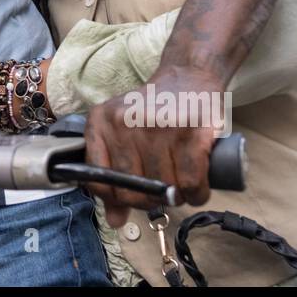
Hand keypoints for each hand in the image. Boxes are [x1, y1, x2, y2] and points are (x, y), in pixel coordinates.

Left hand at [81, 66, 221, 227]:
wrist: (188, 76)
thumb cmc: (153, 112)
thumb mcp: (123, 134)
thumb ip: (113, 176)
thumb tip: (115, 220)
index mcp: (100, 122)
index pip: (99, 179)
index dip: (116, 197)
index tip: (131, 196)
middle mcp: (125, 122)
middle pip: (133, 189)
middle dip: (150, 199)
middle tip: (161, 191)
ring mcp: (158, 126)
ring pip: (164, 189)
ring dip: (176, 197)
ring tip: (180, 183)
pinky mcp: (191, 132)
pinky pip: (191, 184)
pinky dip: (196, 194)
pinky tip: (196, 188)